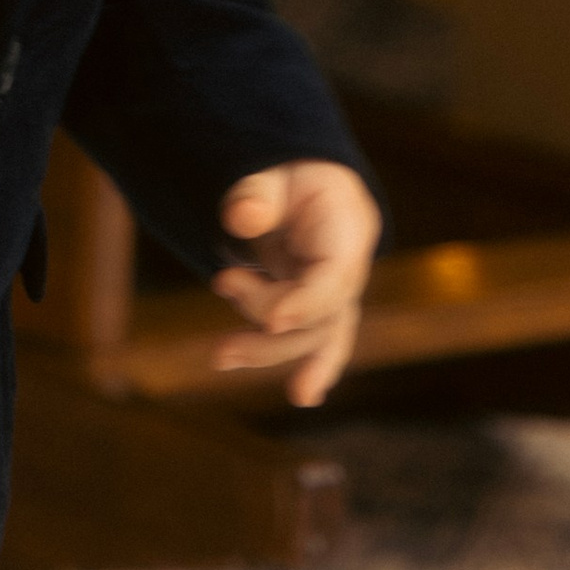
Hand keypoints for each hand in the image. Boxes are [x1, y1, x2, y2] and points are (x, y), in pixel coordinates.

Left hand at [210, 158, 380, 404]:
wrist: (306, 187)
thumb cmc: (288, 178)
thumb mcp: (272, 173)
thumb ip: (257, 193)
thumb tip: (240, 219)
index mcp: (346, 227)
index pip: (334, 276)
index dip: (307, 302)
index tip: (273, 321)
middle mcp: (349, 268)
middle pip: (322, 314)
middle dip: (269, 322)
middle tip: (222, 295)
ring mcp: (336, 293)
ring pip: (314, 336)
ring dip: (267, 350)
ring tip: (220, 354)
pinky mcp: (319, 310)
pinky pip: (319, 343)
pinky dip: (314, 369)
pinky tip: (305, 396)